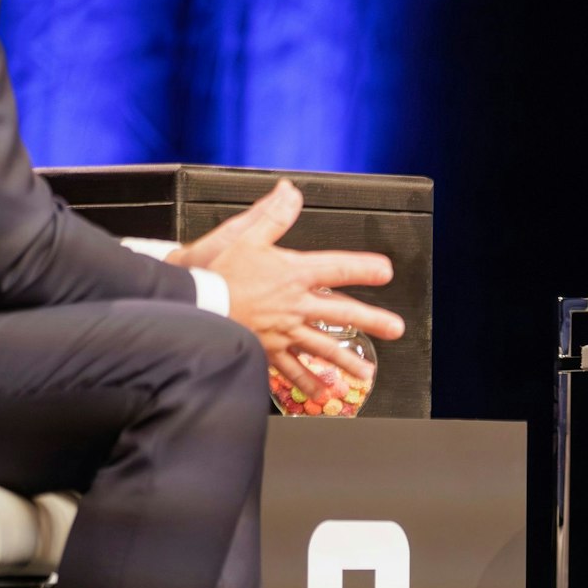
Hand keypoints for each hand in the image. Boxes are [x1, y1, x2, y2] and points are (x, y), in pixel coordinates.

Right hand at [170, 179, 404, 400]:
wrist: (192, 306)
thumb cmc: (217, 273)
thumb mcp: (245, 235)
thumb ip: (273, 215)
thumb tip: (291, 192)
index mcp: (293, 274)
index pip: (337, 268)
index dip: (364, 268)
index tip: (385, 272)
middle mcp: (294, 305)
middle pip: (341, 314)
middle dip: (372, 322)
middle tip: (395, 329)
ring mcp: (283, 331)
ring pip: (322, 347)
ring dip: (346, 361)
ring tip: (366, 374)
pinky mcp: (267, 350)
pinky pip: (291, 370)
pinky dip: (308, 384)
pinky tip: (323, 395)